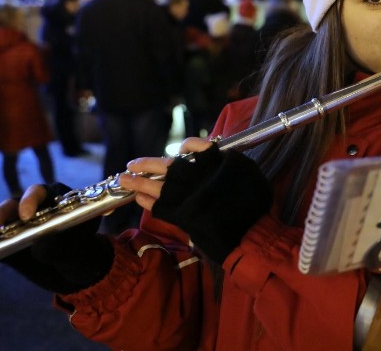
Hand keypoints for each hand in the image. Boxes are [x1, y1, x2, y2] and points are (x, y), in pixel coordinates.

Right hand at [0, 184, 112, 294]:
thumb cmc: (80, 252)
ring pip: (0, 219)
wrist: (73, 271)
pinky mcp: (6, 240)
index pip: (42, 192)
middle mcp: (35, 208)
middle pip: (15, 203)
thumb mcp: (77, 250)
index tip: (26, 215)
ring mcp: (18, 223)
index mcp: (57, 200)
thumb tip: (41, 240)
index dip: (31, 200)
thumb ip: (62, 244)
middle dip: (3, 212)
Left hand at [140, 140, 272, 265]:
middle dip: (148, 164)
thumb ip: (231, 162)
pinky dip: (149, 202)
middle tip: (131, 164)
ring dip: (139, 182)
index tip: (178, 150)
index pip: (197, 148)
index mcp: (217, 164)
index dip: (185, 147)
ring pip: (159, 185)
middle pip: (169, 166)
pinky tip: (140, 199)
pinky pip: (161, 207)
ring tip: (125, 178)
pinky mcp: (184, 217)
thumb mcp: (249, 172)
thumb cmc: (255, 204)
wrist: (251, 234)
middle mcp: (200, 177)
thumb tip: (217, 154)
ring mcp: (190, 197)